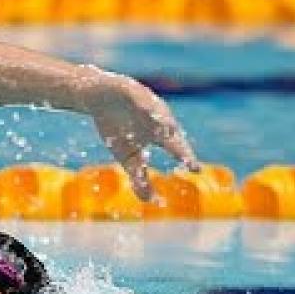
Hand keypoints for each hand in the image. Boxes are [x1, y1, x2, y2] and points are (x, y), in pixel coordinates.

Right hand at [81, 70, 198, 199]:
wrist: (98, 99)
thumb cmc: (117, 129)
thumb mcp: (127, 157)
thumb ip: (139, 179)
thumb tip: (150, 202)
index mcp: (158, 135)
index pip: (176, 148)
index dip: (185, 158)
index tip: (195, 170)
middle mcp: (156, 119)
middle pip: (171, 132)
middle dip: (178, 145)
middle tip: (186, 159)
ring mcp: (146, 105)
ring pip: (158, 113)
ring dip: (164, 123)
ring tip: (169, 131)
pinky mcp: (132, 91)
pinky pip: (139, 98)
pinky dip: (142, 105)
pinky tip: (144, 111)